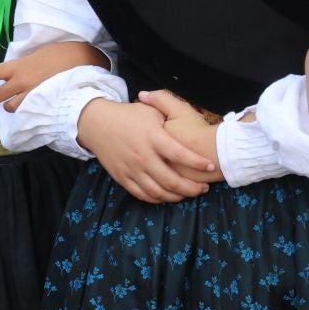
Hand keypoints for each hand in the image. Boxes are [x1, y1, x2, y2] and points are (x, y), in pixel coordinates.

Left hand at [0, 41, 108, 111]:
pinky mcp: (42, 104)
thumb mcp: (37, 55)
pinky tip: (34, 109)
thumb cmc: (62, 53)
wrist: (81, 60)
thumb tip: (18, 73)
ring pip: (11, 108)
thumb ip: (24, 65)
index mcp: (18, 66)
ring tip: (18, 102)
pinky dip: (28, 111)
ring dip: (12, 106)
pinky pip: (28, 113)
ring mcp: (31, 95)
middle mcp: (20, 82)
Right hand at [76, 97, 216, 203]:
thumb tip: (193, 116)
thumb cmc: (128, 115)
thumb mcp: (150, 110)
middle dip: (191, 188)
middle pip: (171, 181)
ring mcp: (131, 169)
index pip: (180, 154)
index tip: (211, 167)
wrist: (96, 124)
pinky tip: (168, 196)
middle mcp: (143, 156)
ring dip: (176, 197)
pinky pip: (142, 195)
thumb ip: (170, 115)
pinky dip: (158, 199)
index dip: (198, 163)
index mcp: (153, 137)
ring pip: (158, 192)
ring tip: (188, 194)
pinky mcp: (122, 177)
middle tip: (203, 188)